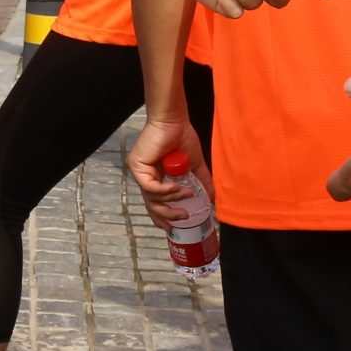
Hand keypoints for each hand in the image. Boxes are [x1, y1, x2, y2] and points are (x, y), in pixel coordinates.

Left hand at [127, 113, 212, 232]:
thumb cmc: (182, 138)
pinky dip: (165, 190)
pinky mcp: (137, 166)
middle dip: (167, 216)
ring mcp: (139, 172)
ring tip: (187, 194)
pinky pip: (151, 187)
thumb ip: (201, 182)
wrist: (174, 121)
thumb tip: (213, 200)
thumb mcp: (194, 166)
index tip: (175, 229)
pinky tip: (177, 188)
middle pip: (151, 206)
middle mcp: (145, 177)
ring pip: (152, 198)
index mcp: (156, 178)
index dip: (163, 218)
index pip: (155, 204)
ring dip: (172, 199)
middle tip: (183, 217)